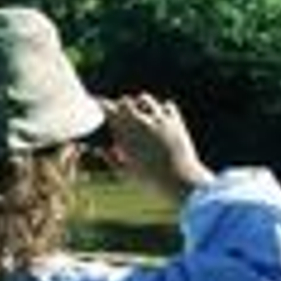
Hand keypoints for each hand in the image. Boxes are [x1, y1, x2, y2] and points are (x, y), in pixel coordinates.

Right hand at [99, 93, 213, 202]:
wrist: (181, 181)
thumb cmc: (151, 181)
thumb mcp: (126, 173)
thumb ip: (111, 158)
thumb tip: (100, 149)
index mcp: (126, 135)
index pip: (109, 110)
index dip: (102, 106)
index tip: (99, 107)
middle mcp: (142, 123)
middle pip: (125, 101)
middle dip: (120, 106)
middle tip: (120, 114)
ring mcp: (160, 120)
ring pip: (145, 99)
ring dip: (140, 104)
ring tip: (141, 115)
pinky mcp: (176, 121)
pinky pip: (167, 105)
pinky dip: (162, 109)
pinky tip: (160, 119)